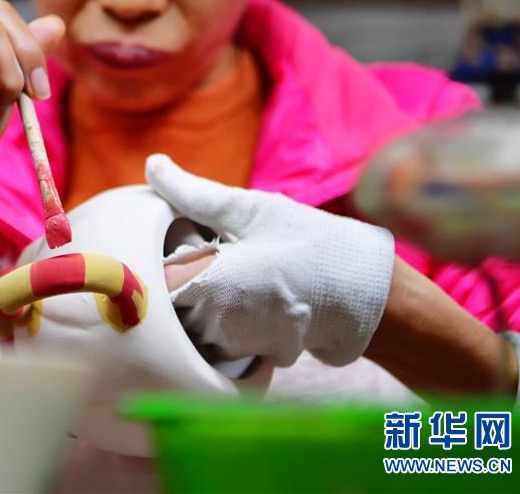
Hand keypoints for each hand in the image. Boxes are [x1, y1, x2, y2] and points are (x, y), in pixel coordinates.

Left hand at [147, 154, 395, 366]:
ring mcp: (232, 346)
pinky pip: (219, 339)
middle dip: (181, 279)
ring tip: (240, 277)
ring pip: (191, 323)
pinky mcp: (249, 356)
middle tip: (218, 256)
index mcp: (205, 285)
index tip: (184, 245)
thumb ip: (194, 193)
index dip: (161, 260)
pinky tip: (253, 299)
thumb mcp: (251, 209)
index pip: (151, 280)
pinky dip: (226, 320)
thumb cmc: (310, 244)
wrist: (368, 294)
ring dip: (202, 302)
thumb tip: (152, 164)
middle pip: (168, 304)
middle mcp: (212, 325)